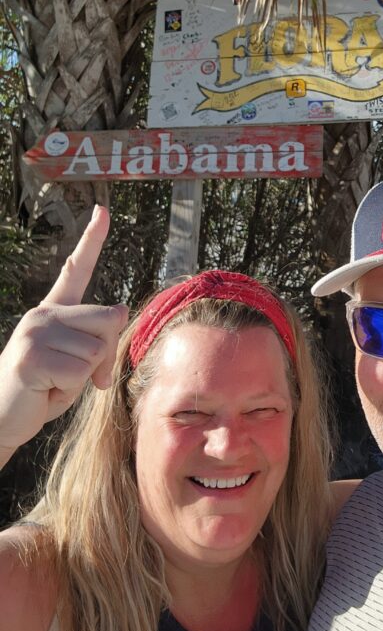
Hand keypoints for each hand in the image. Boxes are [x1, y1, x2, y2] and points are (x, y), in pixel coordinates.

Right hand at [0, 206, 128, 454]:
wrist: (0, 420)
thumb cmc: (43, 391)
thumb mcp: (78, 365)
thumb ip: (99, 343)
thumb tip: (121, 312)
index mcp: (54, 311)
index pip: (76, 270)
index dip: (92, 240)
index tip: (103, 210)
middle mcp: (43, 314)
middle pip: (109, 320)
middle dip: (103, 354)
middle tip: (72, 375)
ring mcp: (35, 332)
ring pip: (97, 350)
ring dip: (84, 377)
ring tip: (54, 384)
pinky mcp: (31, 356)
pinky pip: (80, 372)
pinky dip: (70, 390)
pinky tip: (46, 391)